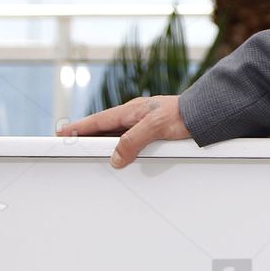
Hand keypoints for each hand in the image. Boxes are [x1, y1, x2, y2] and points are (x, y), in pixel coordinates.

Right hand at [55, 94, 191, 168]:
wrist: (208, 113)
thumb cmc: (185, 114)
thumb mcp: (155, 127)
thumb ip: (133, 141)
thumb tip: (114, 159)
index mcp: (132, 111)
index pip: (98, 121)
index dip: (79, 128)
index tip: (61, 133)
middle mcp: (136, 116)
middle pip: (105, 129)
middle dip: (87, 136)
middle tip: (69, 144)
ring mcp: (144, 123)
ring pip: (117, 136)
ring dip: (104, 144)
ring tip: (89, 153)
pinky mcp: (154, 131)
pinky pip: (131, 141)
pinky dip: (121, 148)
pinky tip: (120, 156)